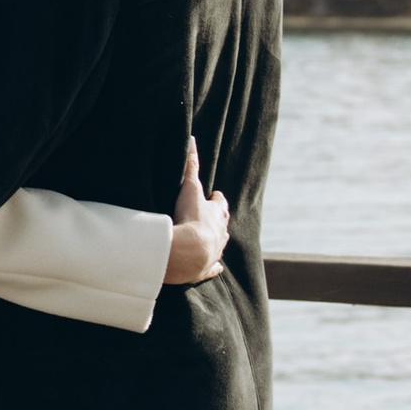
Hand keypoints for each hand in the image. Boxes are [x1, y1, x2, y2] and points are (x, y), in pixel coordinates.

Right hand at [164, 138, 229, 287]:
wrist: (189, 252)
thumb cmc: (190, 218)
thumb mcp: (189, 189)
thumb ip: (191, 166)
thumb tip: (193, 140)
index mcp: (217, 214)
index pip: (220, 203)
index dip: (215, 199)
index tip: (213, 196)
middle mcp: (220, 232)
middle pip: (222, 223)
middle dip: (217, 219)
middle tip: (210, 216)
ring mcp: (215, 251)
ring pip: (220, 243)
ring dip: (216, 239)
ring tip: (210, 238)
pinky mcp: (206, 268)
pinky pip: (213, 267)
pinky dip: (215, 266)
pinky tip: (217, 267)